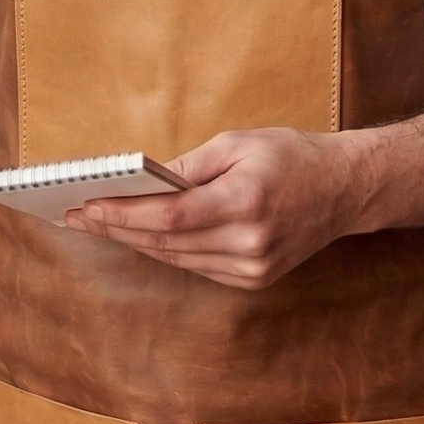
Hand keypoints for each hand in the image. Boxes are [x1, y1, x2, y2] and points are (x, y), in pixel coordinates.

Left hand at [66, 128, 360, 289]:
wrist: (345, 189)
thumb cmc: (292, 156)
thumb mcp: (238, 143)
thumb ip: (186, 165)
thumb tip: (141, 182)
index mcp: (245, 201)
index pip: (169, 216)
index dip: (123, 214)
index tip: (87, 206)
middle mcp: (249, 242)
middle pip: (166, 242)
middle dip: (117, 228)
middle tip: (78, 215)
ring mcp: (253, 267)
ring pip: (176, 259)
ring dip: (135, 242)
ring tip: (98, 225)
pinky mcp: (254, 279)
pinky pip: (196, 266)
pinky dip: (166, 251)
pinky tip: (140, 236)